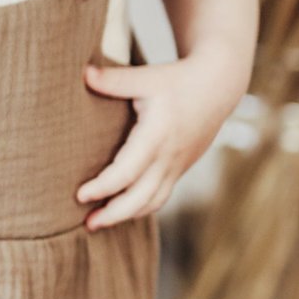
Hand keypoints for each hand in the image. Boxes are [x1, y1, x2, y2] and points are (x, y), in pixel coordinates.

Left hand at [74, 51, 247, 231]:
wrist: (218, 86)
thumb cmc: (177, 79)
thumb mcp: (146, 76)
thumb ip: (113, 80)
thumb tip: (83, 73)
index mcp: (157, 135)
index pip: (127, 172)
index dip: (102, 187)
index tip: (80, 195)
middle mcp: (169, 156)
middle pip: (141, 198)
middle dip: (113, 214)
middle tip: (87, 225)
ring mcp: (177, 165)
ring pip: (153, 201)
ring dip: (126, 216)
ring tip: (98, 223)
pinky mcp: (180, 167)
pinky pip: (161, 195)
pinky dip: (141, 207)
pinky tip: (122, 211)